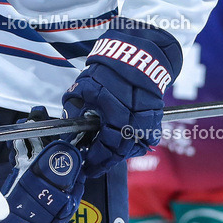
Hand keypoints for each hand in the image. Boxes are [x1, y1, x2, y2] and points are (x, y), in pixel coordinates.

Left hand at [63, 21, 181, 177]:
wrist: (138, 56)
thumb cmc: (111, 70)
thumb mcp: (85, 85)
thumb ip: (74, 105)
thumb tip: (67, 122)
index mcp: (116, 117)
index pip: (106, 150)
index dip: (95, 161)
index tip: (87, 166)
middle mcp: (134, 124)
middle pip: (120, 153)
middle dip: (106, 161)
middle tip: (95, 164)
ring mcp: (147, 122)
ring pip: (134, 148)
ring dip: (120, 152)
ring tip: (107, 152)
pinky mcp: (155, 118)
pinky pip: (145, 138)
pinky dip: (133, 142)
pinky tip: (122, 139)